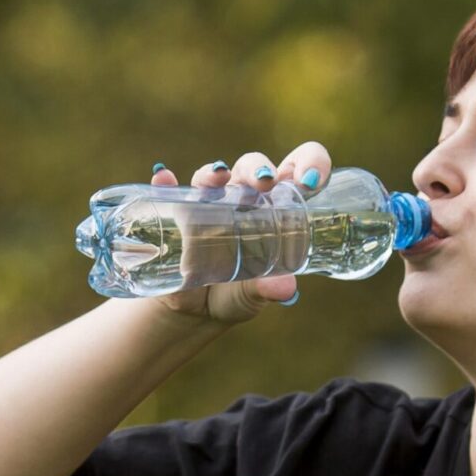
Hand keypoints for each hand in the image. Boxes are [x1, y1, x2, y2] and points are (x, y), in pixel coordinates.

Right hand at [152, 142, 333, 326]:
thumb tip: (286, 288)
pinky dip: (166, 183)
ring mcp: (211, 204)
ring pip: (214, 176)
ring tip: (218, 176)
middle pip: (253, 167)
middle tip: (265, 182)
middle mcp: (244, 199)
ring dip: (215, 171)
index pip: (297, 171)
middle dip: (259, 168)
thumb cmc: (236, 294)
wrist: (196, 312)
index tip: (311, 180)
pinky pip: (170, 192)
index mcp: (276, 210)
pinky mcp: (179, 214)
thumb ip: (268, 290)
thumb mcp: (254, 294)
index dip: (310, 163)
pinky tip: (164, 178)